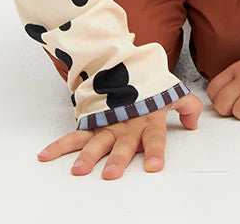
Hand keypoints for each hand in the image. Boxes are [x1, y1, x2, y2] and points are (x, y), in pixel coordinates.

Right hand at [36, 91, 201, 178]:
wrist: (124, 66)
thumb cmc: (148, 88)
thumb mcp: (171, 93)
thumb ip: (186, 106)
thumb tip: (193, 122)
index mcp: (147, 120)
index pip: (154, 137)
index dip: (154, 151)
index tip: (153, 167)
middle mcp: (126, 125)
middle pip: (122, 144)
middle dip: (117, 159)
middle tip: (111, 174)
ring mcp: (107, 124)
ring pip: (96, 142)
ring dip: (87, 156)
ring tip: (78, 170)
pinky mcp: (92, 123)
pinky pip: (74, 135)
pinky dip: (59, 145)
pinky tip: (45, 156)